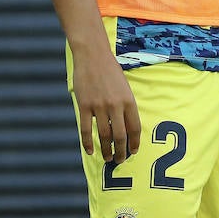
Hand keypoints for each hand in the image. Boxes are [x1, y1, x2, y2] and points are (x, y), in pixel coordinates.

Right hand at [70, 46, 141, 162]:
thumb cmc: (110, 71)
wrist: (93, 56)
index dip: (135, 142)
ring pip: (104, 135)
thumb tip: (125, 126)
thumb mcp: (124, 87)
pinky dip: (88, 143)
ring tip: (108, 158)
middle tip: (121, 161)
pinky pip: (86, 130)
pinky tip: (91, 151)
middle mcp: (116, 105)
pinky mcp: (84, 106)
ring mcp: (99, 106)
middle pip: (120, 135)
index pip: (134, 127)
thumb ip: (125, 105)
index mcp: (129, 100)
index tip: (134, 151)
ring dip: (106, 150)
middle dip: (121, 151)